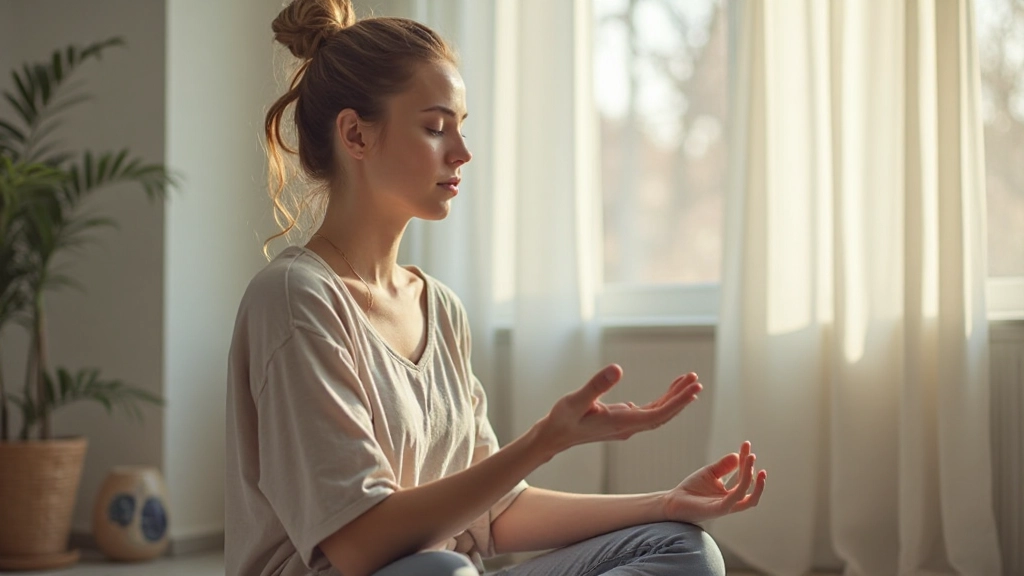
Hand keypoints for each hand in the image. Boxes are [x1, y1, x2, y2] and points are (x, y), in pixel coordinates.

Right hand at [536, 364, 701, 455]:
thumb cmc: (562, 420)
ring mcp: (627, 426)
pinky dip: (662, 401)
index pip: (658, 413)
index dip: (678, 401)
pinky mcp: (622, 422)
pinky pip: (649, 412)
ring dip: (674, 398)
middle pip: (663, 414)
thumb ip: (596, 385)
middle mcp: (628, 427)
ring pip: (658, 413)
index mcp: (621, 423)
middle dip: (681, 397)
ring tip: (689, 381)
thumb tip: (618, 368)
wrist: (553, 437)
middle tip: (696, 380)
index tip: (693, 388)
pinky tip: (669, 391)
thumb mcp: (576, 400)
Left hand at [662, 441, 766, 523]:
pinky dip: (741, 489)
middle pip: (747, 485)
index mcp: (730, 493)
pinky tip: (744, 474)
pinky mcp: (718, 510)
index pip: (742, 476)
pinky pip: (734, 501)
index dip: (745, 460)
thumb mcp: (709, 473)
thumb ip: (723, 466)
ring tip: (751, 460)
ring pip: (746, 496)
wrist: (673, 502)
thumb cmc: (691, 489)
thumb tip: (737, 456)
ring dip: (750, 478)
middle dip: (750, 468)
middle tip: (751, 453)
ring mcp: (726, 507)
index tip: (746, 444)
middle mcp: (731, 501)